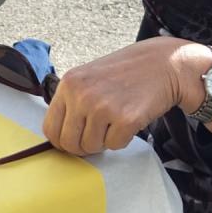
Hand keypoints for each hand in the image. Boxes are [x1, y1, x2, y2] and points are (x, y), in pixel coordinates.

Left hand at [42, 37, 211, 155]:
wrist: (161, 65)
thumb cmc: (124, 73)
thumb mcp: (88, 78)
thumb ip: (72, 101)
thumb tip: (59, 135)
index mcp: (68, 84)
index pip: (50, 128)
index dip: (61, 141)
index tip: (73, 140)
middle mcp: (82, 95)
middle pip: (69, 143)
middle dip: (82, 146)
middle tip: (96, 135)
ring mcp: (103, 107)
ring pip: (91, 147)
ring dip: (103, 141)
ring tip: (114, 121)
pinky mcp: (125, 119)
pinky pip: (114, 146)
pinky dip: (122, 139)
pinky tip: (128, 120)